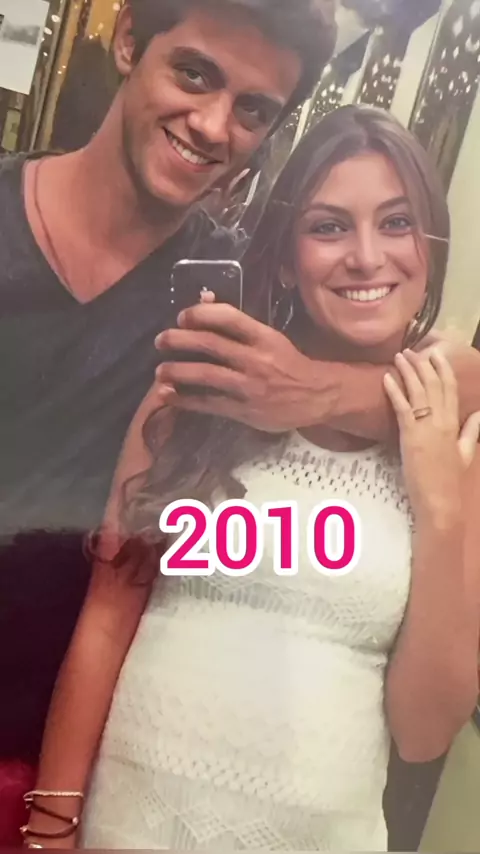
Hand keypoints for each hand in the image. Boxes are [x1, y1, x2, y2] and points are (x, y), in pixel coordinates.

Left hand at [155, 303, 327, 431]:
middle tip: (160, 341)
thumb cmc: (288, 363)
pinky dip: (187, 400)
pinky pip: (210, 403)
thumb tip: (201, 303)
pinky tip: (170, 396)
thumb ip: (238, 326)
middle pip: (210, 344)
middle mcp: (256, 359)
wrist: (316, 396)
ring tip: (159, 371)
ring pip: (206, 375)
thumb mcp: (269, 339)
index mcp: (264, 337)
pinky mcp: (245, 410)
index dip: (200, 314)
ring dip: (177, 371)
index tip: (181, 317)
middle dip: (179, 340)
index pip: (228, 317)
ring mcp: (250, 386)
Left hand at [384, 348, 479, 524]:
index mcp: (455, 422)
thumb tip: (479, 414)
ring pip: (417, 390)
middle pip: (432, 384)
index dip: (442, 368)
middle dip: (422, 364)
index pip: (450, 388)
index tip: (435, 353)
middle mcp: (441, 419)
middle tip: (410, 350)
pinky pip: (401, 406)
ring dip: (407, 371)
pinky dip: (393, 390)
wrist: (439, 500)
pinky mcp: (409, 435)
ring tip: (399, 357)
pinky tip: (386, 377)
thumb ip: (472, 431)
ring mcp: (425, 426)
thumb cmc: (449, 479)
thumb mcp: (466, 452)